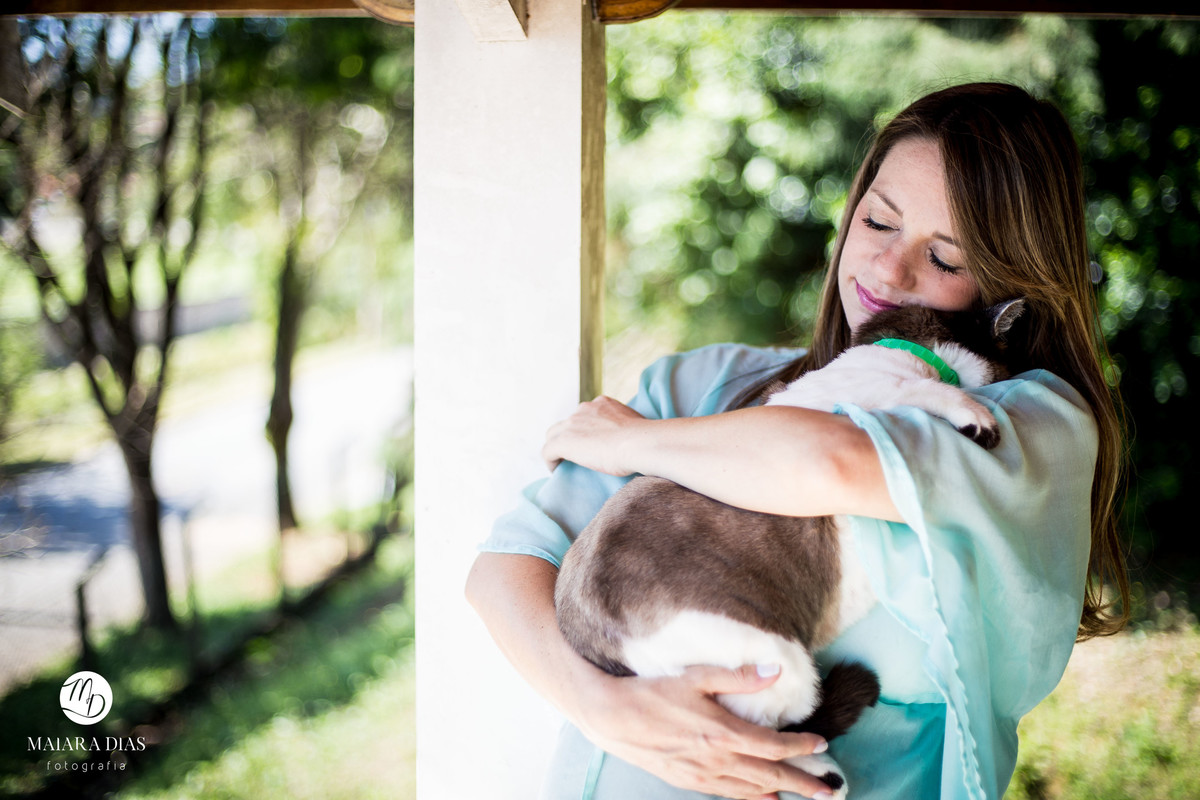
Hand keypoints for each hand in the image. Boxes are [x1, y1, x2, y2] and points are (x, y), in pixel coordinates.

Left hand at [542, 396, 648, 474]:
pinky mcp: (563, 442)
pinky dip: (550, 460)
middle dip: (568, 436)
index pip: (585, 414)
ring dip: (556, 447)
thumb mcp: (637, 425)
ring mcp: (572, 424)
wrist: (638, 443)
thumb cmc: (644, 439)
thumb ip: (629, 427)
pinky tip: (555, 470)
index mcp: (602, 403)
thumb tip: (635, 439)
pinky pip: (547, 451)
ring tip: (562, 462)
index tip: (589, 442)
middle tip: (575, 453)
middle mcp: (584, 409)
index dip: (584, 428)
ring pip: (553, 435)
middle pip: (566, 423)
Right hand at [574, 663, 834, 799]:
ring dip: (779, 791)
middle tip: (829, 792)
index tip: (821, 744)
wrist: (612, 717)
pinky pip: (726, 793)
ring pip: (750, 789)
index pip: (772, 745)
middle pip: (769, 775)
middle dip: (802, 783)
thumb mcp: (696, 676)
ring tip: (801, 794)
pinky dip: (749, 796)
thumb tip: (774, 671)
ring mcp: (701, 775)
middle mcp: (716, 759)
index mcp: (722, 733)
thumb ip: (738, 677)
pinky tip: (760, 795)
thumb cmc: (652, 693)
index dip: (800, 746)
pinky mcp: (687, 780)